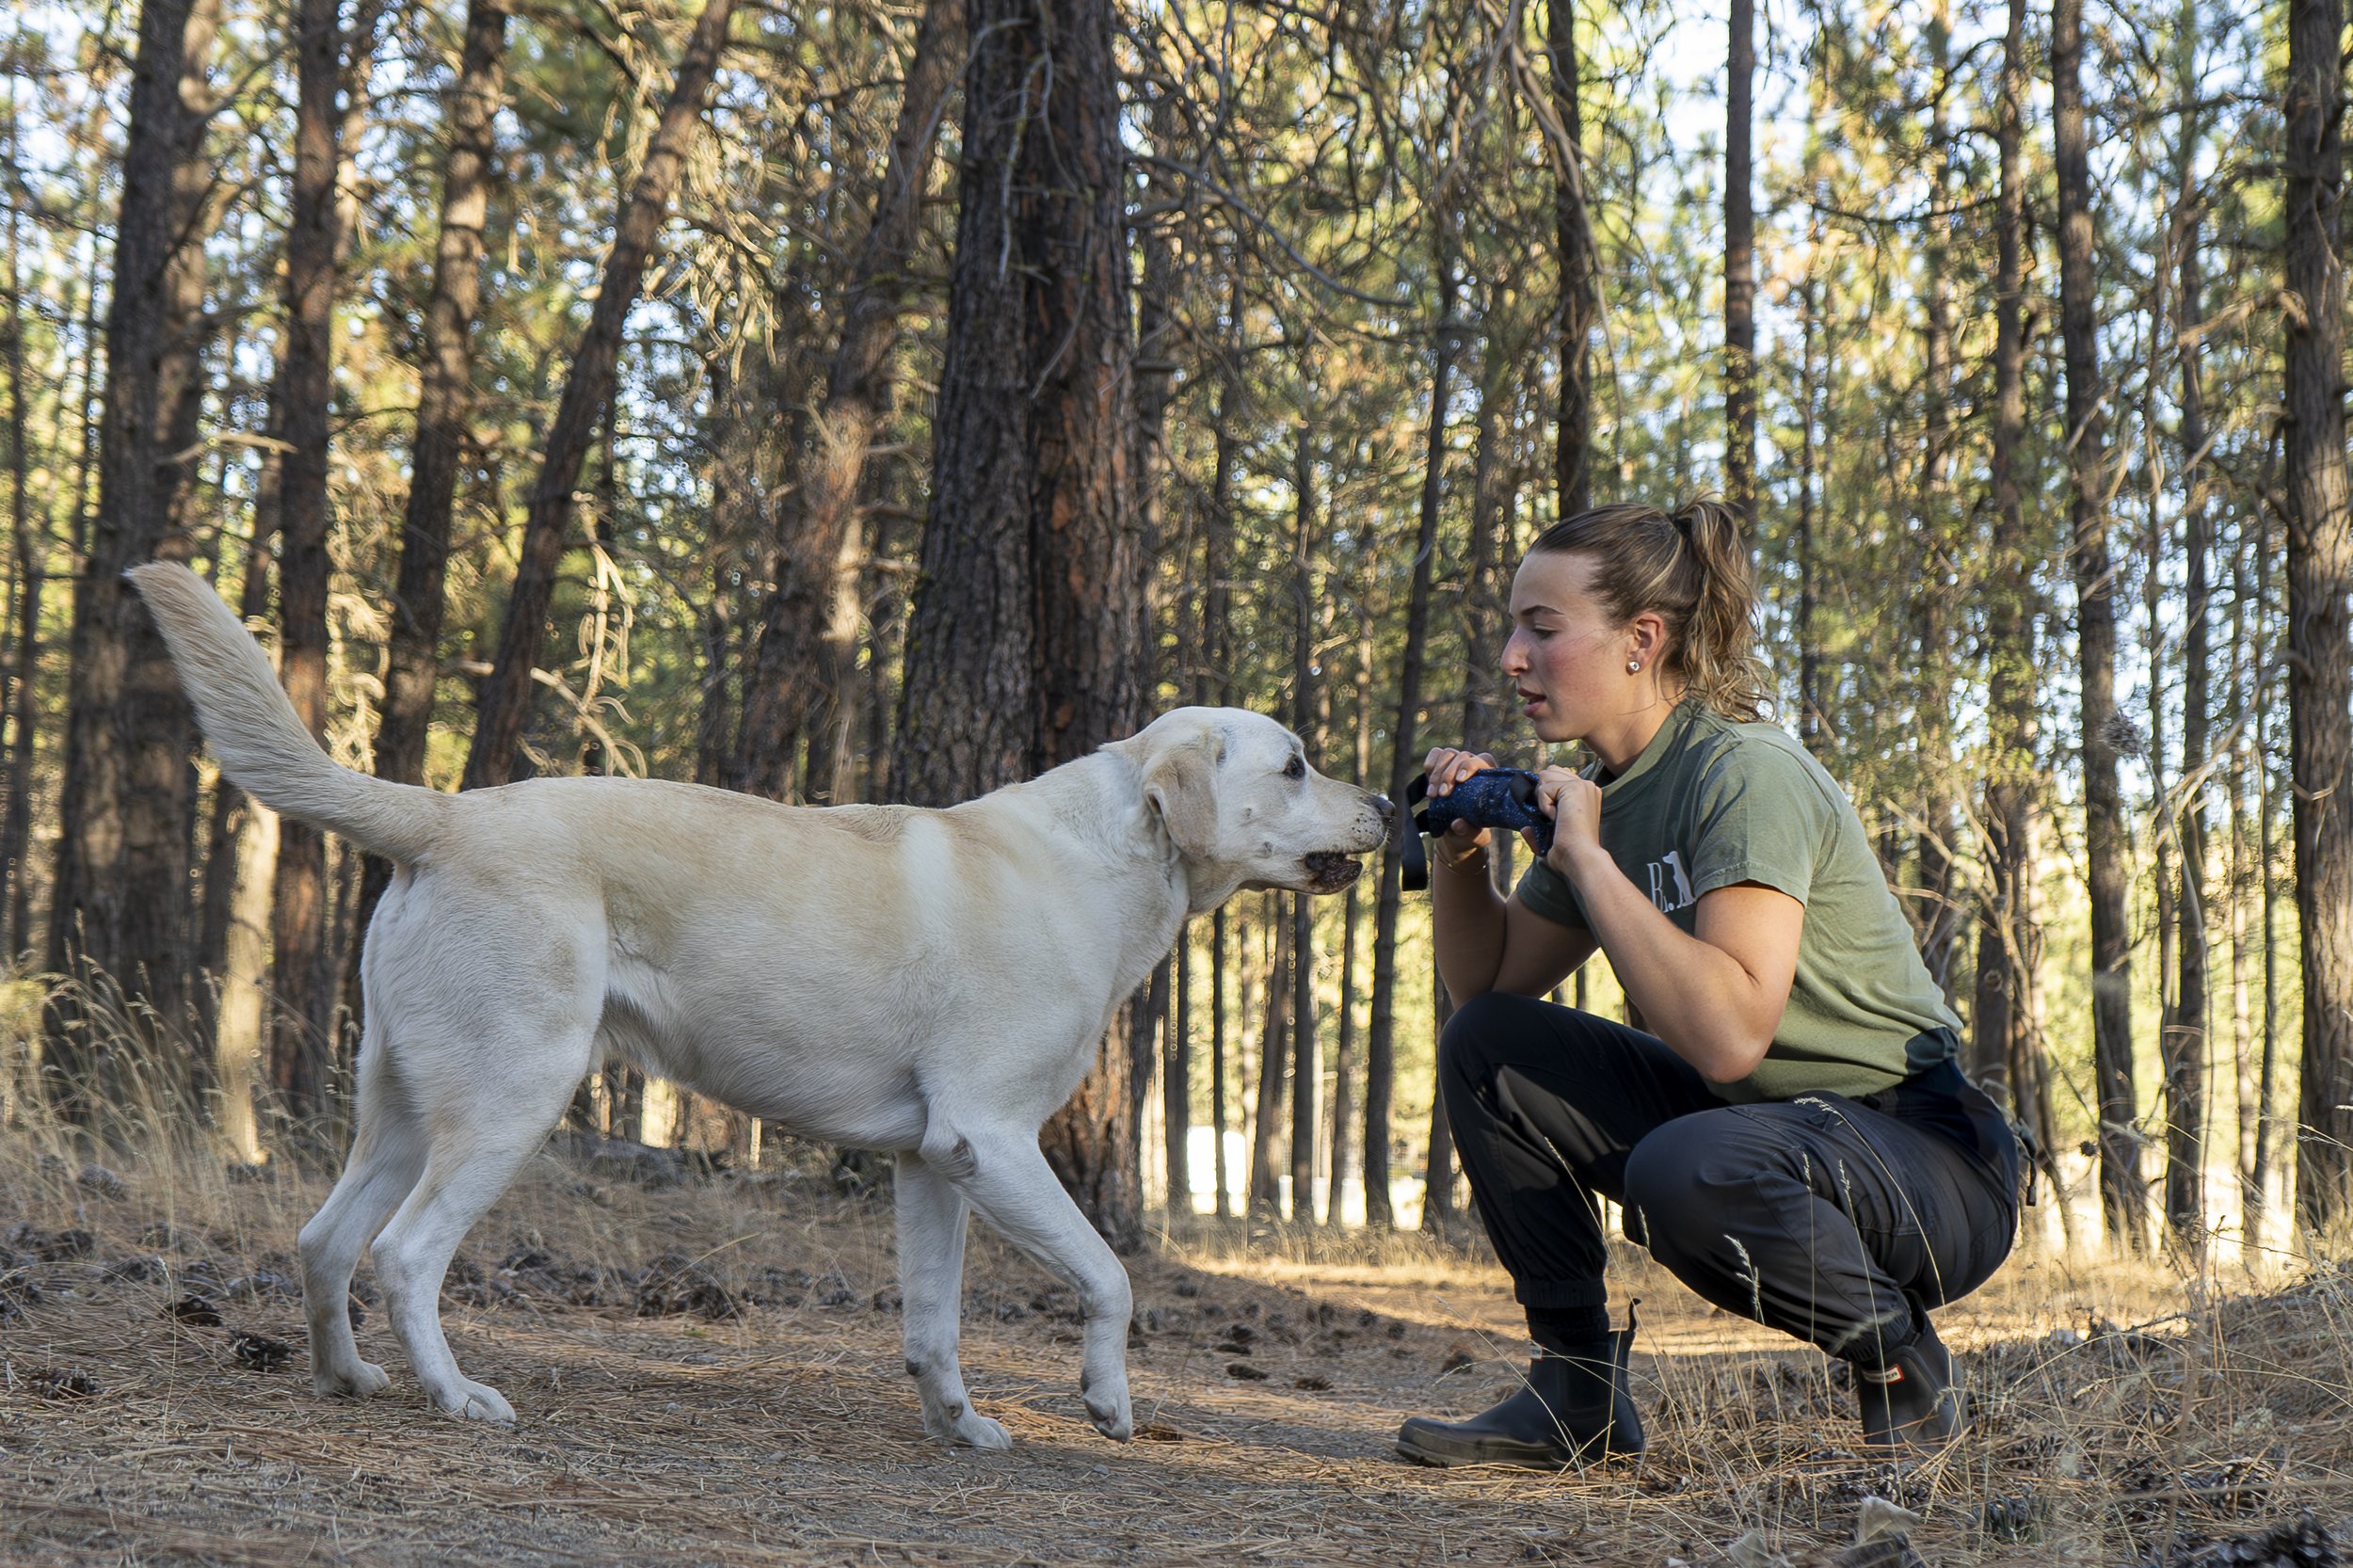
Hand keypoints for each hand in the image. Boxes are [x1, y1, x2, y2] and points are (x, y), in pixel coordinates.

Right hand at [1422, 746, 1497, 864]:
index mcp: (1489, 778)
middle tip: (1442, 795)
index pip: (1483, 760)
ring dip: (1437, 773)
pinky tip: (1429, 784)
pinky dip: (1430, 766)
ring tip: (1432, 796)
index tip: (1460, 780)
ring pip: (1447, 754)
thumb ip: (1468, 830)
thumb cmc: (1471, 833)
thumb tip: (1458, 824)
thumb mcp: (1472, 836)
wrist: (1454, 834)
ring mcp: (1456, 765)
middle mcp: (1474, 767)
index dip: (1470, 766)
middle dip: (1448, 774)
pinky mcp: (1441, 767)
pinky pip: (1434, 755)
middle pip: (1461, 756)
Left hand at [1534, 765, 1602, 876]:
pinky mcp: (1574, 788)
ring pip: (1545, 776)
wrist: (1580, 858)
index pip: (1557, 777)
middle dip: (1543, 792)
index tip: (1553, 816)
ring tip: (1556, 818)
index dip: (1546, 794)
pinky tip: (1556, 819)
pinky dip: (1543, 805)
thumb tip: (1524, 829)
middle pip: (1549, 772)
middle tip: (1551, 817)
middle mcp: (1587, 786)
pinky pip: (1544, 788)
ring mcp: (1582, 785)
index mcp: (1585, 794)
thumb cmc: (1568, 854)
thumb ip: (1538, 831)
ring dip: (1543, 799)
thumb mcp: (1552, 838)